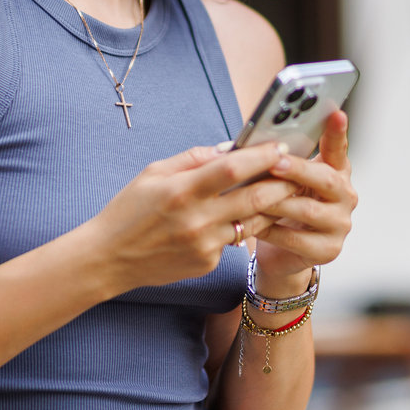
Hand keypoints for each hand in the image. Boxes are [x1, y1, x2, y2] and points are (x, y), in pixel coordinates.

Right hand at [87, 142, 298, 293]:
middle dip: (282, 182)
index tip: (280, 146)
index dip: (261, 156)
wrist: (109, 258)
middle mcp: (197, 219)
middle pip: (254, 197)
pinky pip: (234, 241)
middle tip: (299, 170)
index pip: (233, 168)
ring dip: (273, 206)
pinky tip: (248, 216)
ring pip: (253, 222)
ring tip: (287, 191)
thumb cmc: (129, 209)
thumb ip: (193, 158)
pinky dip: (243, 226)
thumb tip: (230, 148)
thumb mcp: (154, 172)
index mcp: (182, 190)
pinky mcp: (207, 263)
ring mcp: (205, 245)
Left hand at [251, 110, 355, 295]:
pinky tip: (254, 225)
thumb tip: (254, 145)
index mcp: (337, 173)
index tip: (336, 113)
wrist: (283, 253)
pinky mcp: (328, 251)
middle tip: (275, 162)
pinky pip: (296, 239)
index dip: (337, 132)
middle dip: (298, 170)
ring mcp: (340, 225)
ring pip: (308, 210)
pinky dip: (271, 230)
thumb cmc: (283, 209)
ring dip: (277, 202)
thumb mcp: (285, 182)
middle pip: (326, 179)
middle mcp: (345, 197)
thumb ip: (280, 164)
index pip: (338, 149)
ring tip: (253, 196)